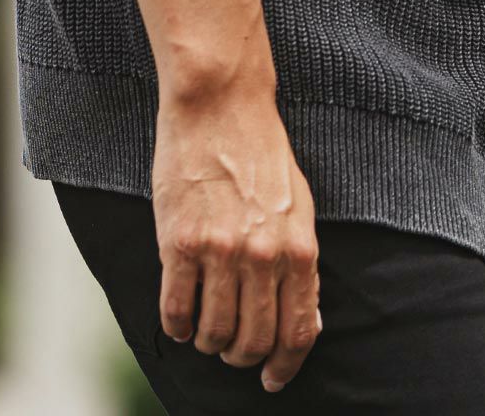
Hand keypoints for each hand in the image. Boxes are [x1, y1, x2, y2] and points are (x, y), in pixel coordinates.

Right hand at [152, 81, 322, 392]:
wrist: (220, 105)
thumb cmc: (261, 151)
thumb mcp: (299, 204)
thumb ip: (301, 261)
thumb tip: (308, 318)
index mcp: (298, 248)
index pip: (299, 331)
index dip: (286, 365)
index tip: (273, 380)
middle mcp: (263, 255)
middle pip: (254, 341)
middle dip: (243, 357)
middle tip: (232, 350)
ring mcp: (220, 251)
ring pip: (214, 333)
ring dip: (209, 343)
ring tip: (205, 330)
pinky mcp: (179, 243)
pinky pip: (176, 311)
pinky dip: (178, 326)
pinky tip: (180, 318)